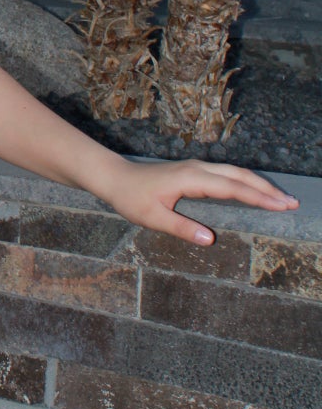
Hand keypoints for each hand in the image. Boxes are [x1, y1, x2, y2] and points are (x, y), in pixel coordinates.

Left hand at [107, 156, 299, 245]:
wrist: (116, 178)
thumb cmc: (132, 198)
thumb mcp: (153, 218)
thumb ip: (181, 228)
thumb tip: (210, 240)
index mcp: (191, 179)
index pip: (232, 188)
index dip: (258, 197)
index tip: (280, 206)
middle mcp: (198, 169)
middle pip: (241, 176)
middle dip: (267, 189)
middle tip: (292, 203)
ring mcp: (197, 167)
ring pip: (236, 172)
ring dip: (260, 184)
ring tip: (282, 198)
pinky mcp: (195, 171)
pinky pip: (228, 173)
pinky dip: (247, 181)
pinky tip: (256, 190)